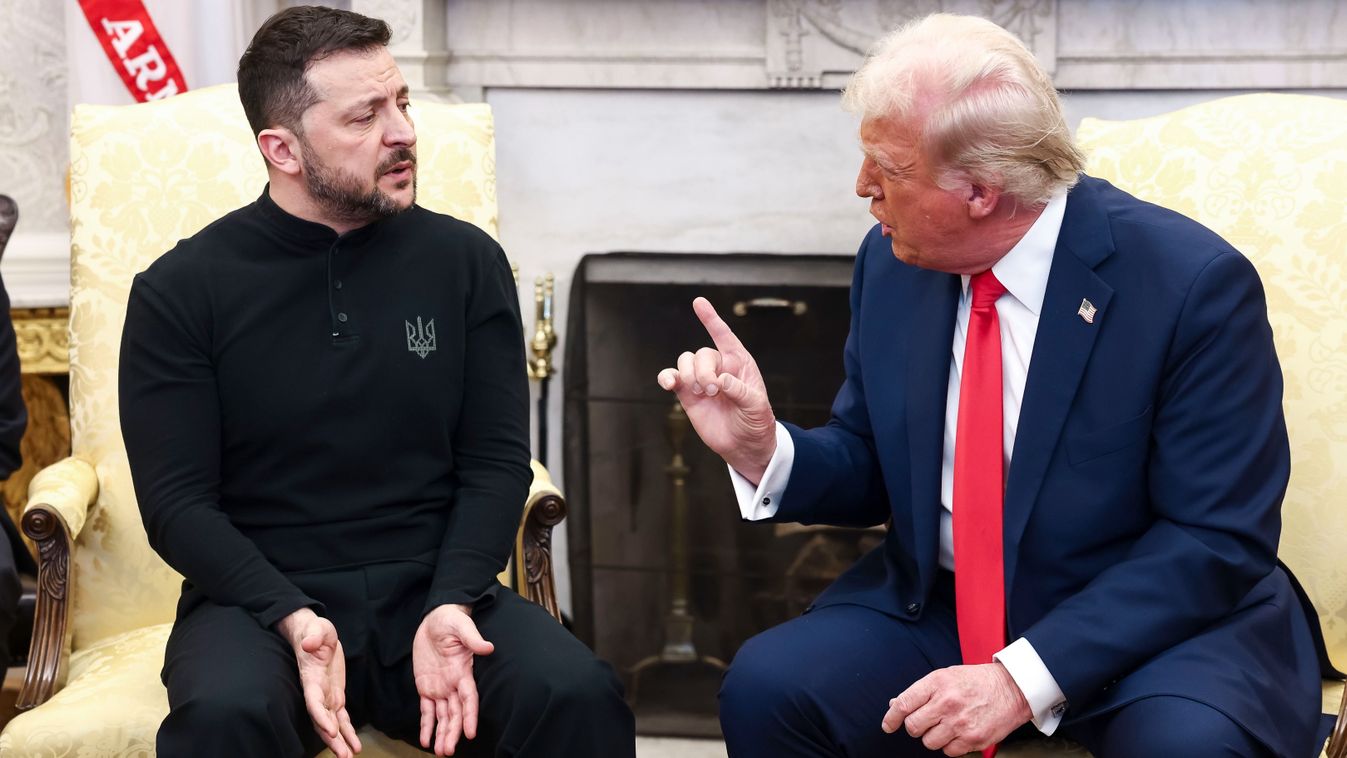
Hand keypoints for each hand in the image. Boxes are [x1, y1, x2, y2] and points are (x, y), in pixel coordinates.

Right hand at [276, 608, 360, 757]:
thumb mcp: (317, 628)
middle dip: (332, 738)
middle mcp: (317, 691)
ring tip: (349, 756)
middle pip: (322, 719)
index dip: (321, 717)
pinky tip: (355, 745)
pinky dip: (348, 731)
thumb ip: (314, 636)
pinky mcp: (336, 695)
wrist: (315, 634)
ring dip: (340, 741)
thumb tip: (309, 644)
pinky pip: (342, 717)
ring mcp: (326, 695)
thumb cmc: (315, 631)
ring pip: (332, 723)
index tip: (331, 731)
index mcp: (311, 678)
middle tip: (343, 755)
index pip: (314, 701)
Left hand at [414, 604, 494, 755]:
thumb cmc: (451, 620)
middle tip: (448, 751)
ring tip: (440, 751)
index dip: (470, 716)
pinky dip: (426, 725)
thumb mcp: (461, 626)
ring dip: (442, 734)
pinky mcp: (426, 686)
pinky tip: (426, 740)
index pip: (468, 698)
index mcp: (462, 671)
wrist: (435, 618)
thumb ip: (473, 638)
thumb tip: (488, 647)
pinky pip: (426, 710)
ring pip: (443, 716)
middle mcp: (453, 683)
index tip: (470, 733)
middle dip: (453, 732)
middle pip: (455, 713)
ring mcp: (440, 687)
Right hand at [656, 297, 776, 482]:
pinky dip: (666, 377)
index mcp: (739, 363)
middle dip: (703, 370)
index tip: (699, 302)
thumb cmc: (756, 421)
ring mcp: (701, 380)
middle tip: (712, 390)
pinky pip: (671, 377)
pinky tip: (669, 384)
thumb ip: (740, 391)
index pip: (724, 335)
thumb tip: (720, 381)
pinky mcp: (687, 394)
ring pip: (685, 361)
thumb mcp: (756, 406)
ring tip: (701, 393)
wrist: (744, 445)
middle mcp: (719, 367)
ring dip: (689, 374)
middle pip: (701, 354)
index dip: (711, 319)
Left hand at [881, 663, 1030, 755]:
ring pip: (929, 742)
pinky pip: (949, 752)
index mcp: (937, 683)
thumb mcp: (946, 676)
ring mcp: (960, 722)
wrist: (1012, 688)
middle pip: (913, 727)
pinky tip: (960, 732)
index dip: (891, 717)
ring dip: (935, 737)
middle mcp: (947, 702)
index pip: (904, 704)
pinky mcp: (973, 739)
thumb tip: (895, 705)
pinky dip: (951, 746)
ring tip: (948, 725)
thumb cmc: (977, 681)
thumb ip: (921, 691)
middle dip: (916, 727)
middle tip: (927, 722)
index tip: (888, 725)